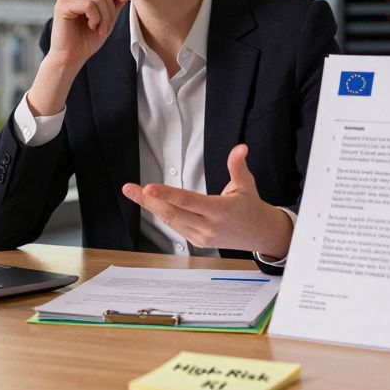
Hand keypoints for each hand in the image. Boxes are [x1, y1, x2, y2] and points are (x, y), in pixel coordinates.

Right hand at [45, 0, 129, 69]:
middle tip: (106, 26)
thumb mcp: (107, 18)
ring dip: (105, 16)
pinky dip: (96, 18)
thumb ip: (114, 2)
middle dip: (111, 8)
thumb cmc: (87, 40)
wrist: (71, 58)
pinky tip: (91, 27)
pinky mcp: (62, 6)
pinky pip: (89, 5)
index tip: (124, 0)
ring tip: (100, 29)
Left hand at [122, 144, 293, 258]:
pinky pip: (176, 227)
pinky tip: (151, 204)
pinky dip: (163, 215)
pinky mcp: (198, 242)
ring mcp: (202, 237)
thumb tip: (240, 147)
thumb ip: (237, 165)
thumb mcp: (246, 184)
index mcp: (220, 210)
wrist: (260, 234)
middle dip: (148, 201)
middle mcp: (209, 226)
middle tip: (129, 189)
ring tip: (134, 193)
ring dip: (151, 207)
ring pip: (171, 221)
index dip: (166, 194)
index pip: (188, 201)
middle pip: (172, 213)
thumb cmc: (252, 208)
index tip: (148, 188)